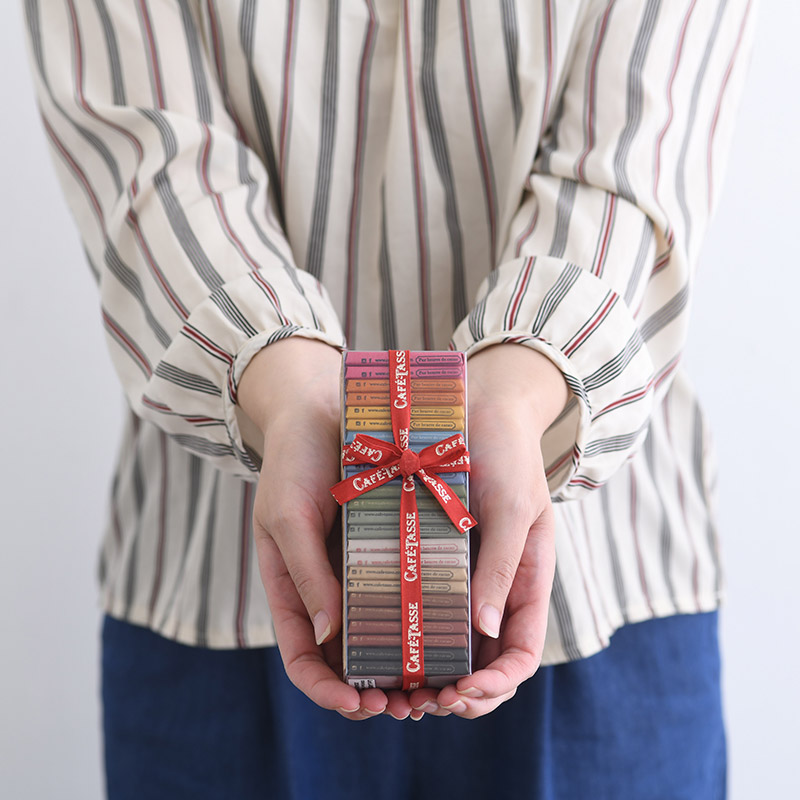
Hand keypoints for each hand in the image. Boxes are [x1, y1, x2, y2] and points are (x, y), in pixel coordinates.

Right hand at [238, 338, 413, 719]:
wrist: (321, 411)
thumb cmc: (293, 463)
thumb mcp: (288, 516)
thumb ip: (305, 574)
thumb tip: (328, 637)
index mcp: (292, 589)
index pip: (302, 658)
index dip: (325, 689)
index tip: (357, 704)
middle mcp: (327, 588)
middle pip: (346, 658)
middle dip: (374, 690)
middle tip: (410, 706)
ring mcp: (359, 571)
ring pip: (380, 634)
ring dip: (404, 664)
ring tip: (436, 683)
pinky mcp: (389, 548)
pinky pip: (405, 593)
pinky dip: (421, 620)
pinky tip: (448, 631)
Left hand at [407, 344, 567, 718]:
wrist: (478, 409)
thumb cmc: (507, 454)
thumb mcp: (514, 506)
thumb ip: (503, 566)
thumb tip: (488, 633)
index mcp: (525, 582)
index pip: (521, 655)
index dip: (497, 686)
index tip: (461, 693)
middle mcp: (493, 589)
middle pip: (483, 664)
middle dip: (458, 694)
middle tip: (419, 703)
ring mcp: (462, 577)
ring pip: (448, 646)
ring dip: (426, 674)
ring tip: (393, 691)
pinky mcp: (431, 560)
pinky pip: (420, 608)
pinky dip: (405, 636)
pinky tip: (376, 644)